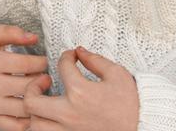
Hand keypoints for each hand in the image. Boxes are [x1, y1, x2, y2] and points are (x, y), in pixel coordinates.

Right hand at [0, 24, 47, 130]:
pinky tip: (28, 107)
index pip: (27, 64)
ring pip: (26, 108)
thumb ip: (11, 32)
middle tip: (43, 77)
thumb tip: (32, 38)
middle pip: (29, 87)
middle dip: (42, 81)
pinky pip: (18, 126)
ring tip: (37, 91)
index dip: (41, 62)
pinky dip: (28, 119)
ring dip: (38, 100)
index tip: (41, 62)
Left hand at [22, 47, 139, 130]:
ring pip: (34, 124)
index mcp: (81, 92)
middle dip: (32, 87)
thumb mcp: (118, 75)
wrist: (144, 128)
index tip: (69, 57)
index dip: (66, 56)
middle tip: (42, 81)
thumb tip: (80, 52)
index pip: (62, 66)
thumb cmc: (132, 106)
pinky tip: (49, 118)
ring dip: (34, 112)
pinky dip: (43, 126)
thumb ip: (96, 60)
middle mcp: (70, 114)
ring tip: (43, 104)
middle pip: (31, 101)